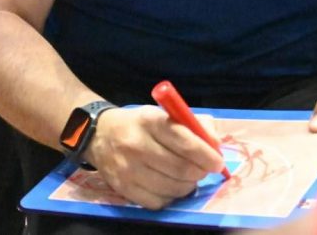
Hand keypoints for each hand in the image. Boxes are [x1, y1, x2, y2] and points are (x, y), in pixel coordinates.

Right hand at [84, 106, 225, 209]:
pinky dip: (171, 196)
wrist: (100, 135)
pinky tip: (170, 185)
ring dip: (188, 185)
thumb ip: (194, 123)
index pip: (185, 141)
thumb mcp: (164, 114)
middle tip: (204, 170)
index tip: (217, 162)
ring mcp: (128, 170)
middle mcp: (137, 145)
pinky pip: (158, 202)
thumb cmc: (140, 124)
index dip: (206, 155)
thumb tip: (215, 144)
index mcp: (150, 121)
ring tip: (188, 177)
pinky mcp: (123, 189)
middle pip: (180, 168)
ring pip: (172, 188)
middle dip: (200, 172)